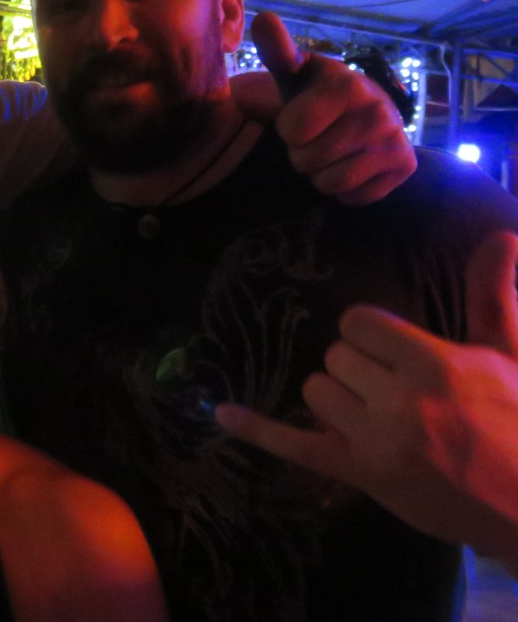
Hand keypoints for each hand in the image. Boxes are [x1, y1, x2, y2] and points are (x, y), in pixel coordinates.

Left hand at [216, 231, 517, 571]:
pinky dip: (257, 430)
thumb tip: (502, 235)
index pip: (357, 323)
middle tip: (398, 388)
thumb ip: (493, 293)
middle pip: (335, 356)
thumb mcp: (510, 352)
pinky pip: (295, 447)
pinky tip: (221, 414)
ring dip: (339, 398)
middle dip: (360, 367)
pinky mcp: (360, 475)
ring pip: (316, 392)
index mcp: (432, 365)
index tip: (394, 348)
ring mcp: (375, 443)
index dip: (371, 333)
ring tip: (382, 414)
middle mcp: (399, 402)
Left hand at [248, 12, 415, 204]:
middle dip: (303, 154)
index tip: (302, 117)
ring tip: (333, 151)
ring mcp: (395, 140)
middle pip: (307, 161)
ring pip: (329, 183)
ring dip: (321, 174)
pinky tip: (354, 164)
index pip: (292, 132)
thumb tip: (263, 18)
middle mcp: (377, 110)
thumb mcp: (296, 72)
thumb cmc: (317, 92)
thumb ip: (278, 50)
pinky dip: (347, 189)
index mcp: (346, 85)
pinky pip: (354, 197)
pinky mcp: (405, 166)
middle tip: (319, 136)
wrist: (365, 110)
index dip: (289, 130)